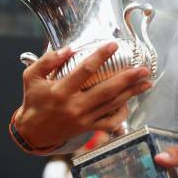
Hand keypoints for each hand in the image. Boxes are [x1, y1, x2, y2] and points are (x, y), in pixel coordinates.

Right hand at [14, 43, 152, 149]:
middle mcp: (74, 106)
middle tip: (143, 69)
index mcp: (61, 91)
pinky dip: (122, 114)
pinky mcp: (88, 128)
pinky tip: (130, 103)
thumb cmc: (33, 100)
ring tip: (146, 82)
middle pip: (106, 91)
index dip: (101, 56)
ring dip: (132, 93)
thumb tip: (69, 48)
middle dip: (127, 79)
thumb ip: (48, 60)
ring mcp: (83, 119)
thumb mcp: (31, 77)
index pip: (84, 71)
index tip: (114, 45)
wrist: (31, 133)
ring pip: (112, 105)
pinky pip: (109, 123)